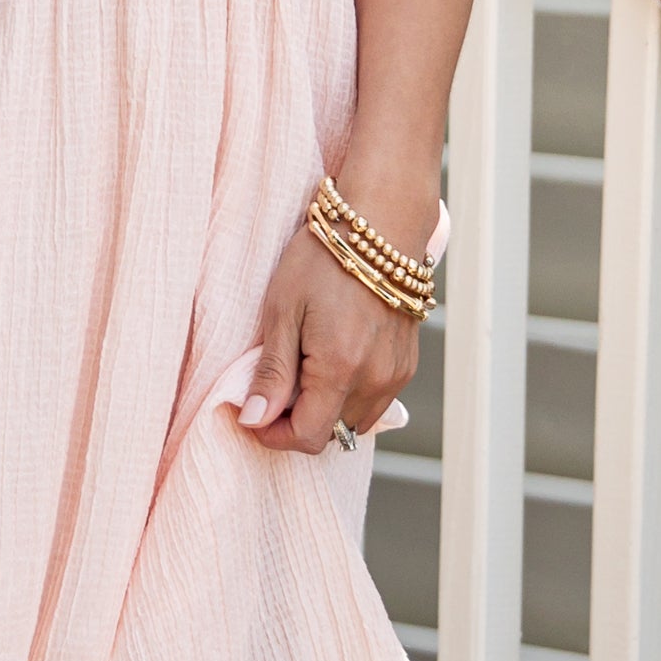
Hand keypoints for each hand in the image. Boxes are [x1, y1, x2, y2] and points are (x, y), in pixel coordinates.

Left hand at [237, 232, 419, 456]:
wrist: (380, 223)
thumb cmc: (325, 258)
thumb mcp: (283, 311)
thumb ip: (272, 372)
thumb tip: (255, 419)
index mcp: (341, 368)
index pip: (307, 437)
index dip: (274, 434)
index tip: (254, 413)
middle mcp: (376, 379)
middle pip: (332, 434)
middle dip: (298, 422)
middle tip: (275, 385)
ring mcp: (396, 374)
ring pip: (355, 421)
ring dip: (325, 410)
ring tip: (304, 368)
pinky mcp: (406, 365)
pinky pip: (374, 401)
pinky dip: (349, 394)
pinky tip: (331, 360)